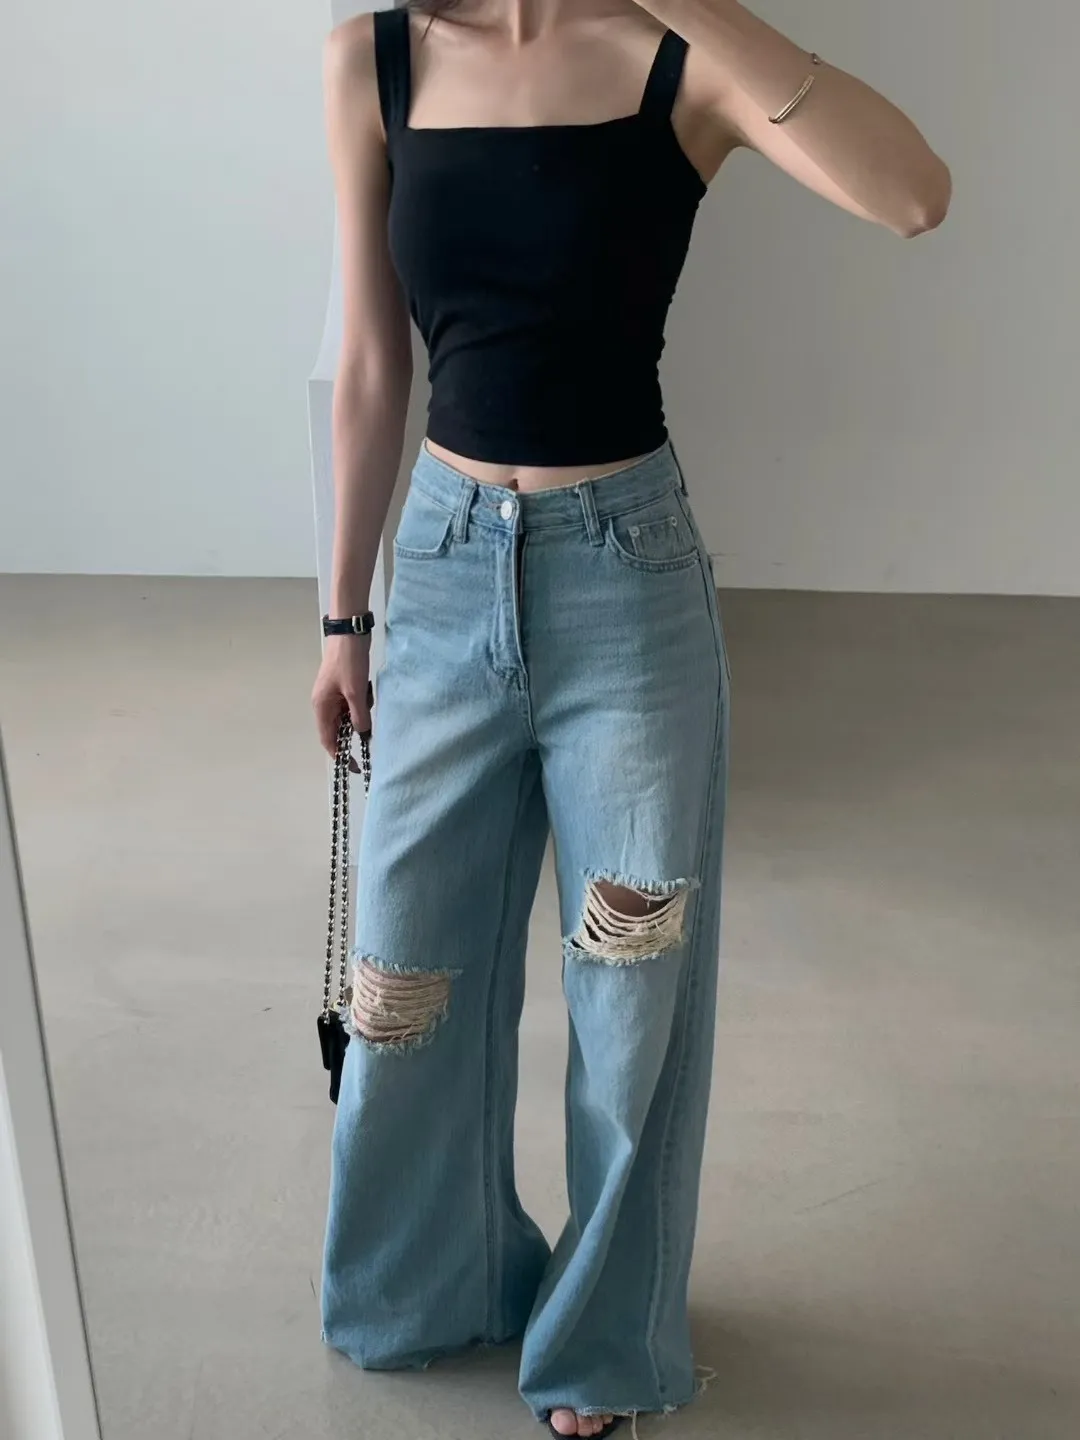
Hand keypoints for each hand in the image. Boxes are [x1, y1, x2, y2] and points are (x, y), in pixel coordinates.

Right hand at [312, 635, 372, 762]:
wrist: (350, 632)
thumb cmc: (348, 661)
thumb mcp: (355, 693)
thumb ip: (359, 717)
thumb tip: (363, 735)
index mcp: (321, 707)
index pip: (328, 740)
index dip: (340, 756)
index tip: (355, 767)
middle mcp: (324, 703)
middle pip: (338, 729)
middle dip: (353, 731)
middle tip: (369, 733)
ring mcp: (333, 694)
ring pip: (348, 715)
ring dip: (360, 713)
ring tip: (366, 697)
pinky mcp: (343, 686)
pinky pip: (353, 703)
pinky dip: (361, 702)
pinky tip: (367, 690)